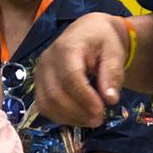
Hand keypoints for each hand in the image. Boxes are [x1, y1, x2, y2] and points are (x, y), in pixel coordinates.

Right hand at [34, 12, 127, 126]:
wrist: (87, 32)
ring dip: (69, 117)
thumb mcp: (114, 51)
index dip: (85, 98)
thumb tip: (110, 99)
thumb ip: (113, 73)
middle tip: (99, 119)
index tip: (102, 111)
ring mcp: (39, 73)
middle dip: (78, 112)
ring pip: (47, 103)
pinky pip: (43, 106)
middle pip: (55, 93)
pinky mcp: (38, 83)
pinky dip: (60, 117)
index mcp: (66, 48)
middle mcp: (47, 60)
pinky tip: (77, 117)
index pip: (70, 78)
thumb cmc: (102, 40)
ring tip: (90, 120)